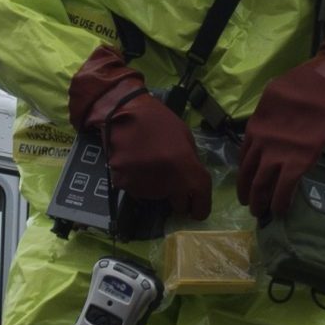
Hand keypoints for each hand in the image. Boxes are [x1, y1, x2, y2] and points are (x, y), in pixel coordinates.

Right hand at [69, 47, 211, 220]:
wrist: (124, 112)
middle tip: (172, 184)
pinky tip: (135, 166)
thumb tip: (191, 183)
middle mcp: (167, 183)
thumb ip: (191, 163)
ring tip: (150, 167)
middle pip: (178, 205)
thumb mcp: (185, 139)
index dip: (200, 210)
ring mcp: (144, 186)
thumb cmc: (159, 122)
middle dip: (178, 198)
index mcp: (187, 170)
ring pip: (155, 198)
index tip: (196, 212)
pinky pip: (136, 190)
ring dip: (156, 189)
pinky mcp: (124, 184)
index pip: (200, 203)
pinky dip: (137, 182)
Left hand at [238, 22, 324, 218]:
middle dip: (247, 192)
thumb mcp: (277, 95)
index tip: (245, 184)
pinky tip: (281, 211)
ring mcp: (278, 151)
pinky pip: (284, 187)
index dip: (243, 173)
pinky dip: (281, 202)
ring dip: (260, 201)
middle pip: (247, 172)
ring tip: (261, 213)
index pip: (243, 155)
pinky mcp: (299, 159)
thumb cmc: (311, 83)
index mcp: (256, 124)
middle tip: (250, 205)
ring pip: (261, 183)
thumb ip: (270, 115)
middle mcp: (261, 140)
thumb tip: (271, 128)